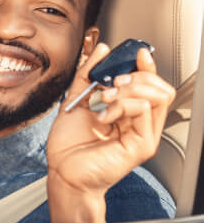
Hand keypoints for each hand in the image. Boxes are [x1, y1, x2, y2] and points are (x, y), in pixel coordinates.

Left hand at [46, 43, 174, 222]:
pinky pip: (144, 110)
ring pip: (156, 96)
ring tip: (106, 98)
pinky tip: (104, 116)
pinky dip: (122, 105)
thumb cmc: (68, 146)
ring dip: (128, 89)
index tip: (135, 53)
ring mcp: (143, 135)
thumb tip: (102, 50)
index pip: (149, 86)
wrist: (62, 172)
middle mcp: (139, 124)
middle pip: (159, 88)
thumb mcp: (76, 100)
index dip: (145, 66)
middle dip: (135, 76)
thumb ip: (87, 75)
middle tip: (112, 82)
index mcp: (127, 114)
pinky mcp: (142, 145)